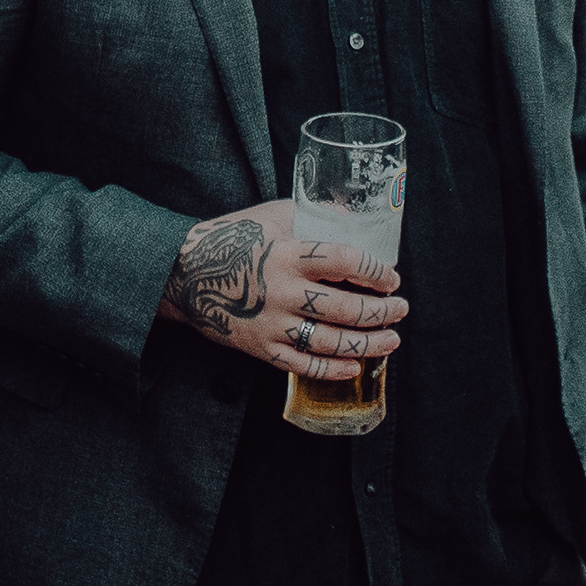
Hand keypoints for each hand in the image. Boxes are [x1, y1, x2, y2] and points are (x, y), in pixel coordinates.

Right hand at [158, 201, 406, 380]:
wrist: (184, 274)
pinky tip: (354, 367)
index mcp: (288, 253)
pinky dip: (332, 370)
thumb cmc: (232, 238)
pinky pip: (302, 366)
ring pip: (330, 342)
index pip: (345, 262)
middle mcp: (283, 291)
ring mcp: (271, 324)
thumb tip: (352, 219)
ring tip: (391, 340)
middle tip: (401, 309)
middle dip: (381, 312)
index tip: (391, 278)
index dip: (375, 271)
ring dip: (367, 343)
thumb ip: (312, 217)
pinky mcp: (260, 348)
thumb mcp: (273, 216)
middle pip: (345, 308)